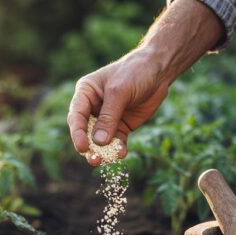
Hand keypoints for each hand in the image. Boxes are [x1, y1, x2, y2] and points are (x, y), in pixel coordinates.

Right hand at [68, 48, 170, 165]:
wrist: (158, 72)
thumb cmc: (134, 73)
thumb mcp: (119, 92)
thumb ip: (108, 117)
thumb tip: (98, 142)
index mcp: (86, 93)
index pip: (76, 116)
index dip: (77, 133)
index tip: (82, 147)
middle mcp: (93, 107)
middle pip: (86, 131)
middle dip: (89, 146)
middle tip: (93, 159)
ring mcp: (107, 118)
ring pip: (100, 140)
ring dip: (102, 151)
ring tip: (104, 161)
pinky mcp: (121, 126)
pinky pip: (116, 141)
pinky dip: (117, 148)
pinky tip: (121, 153)